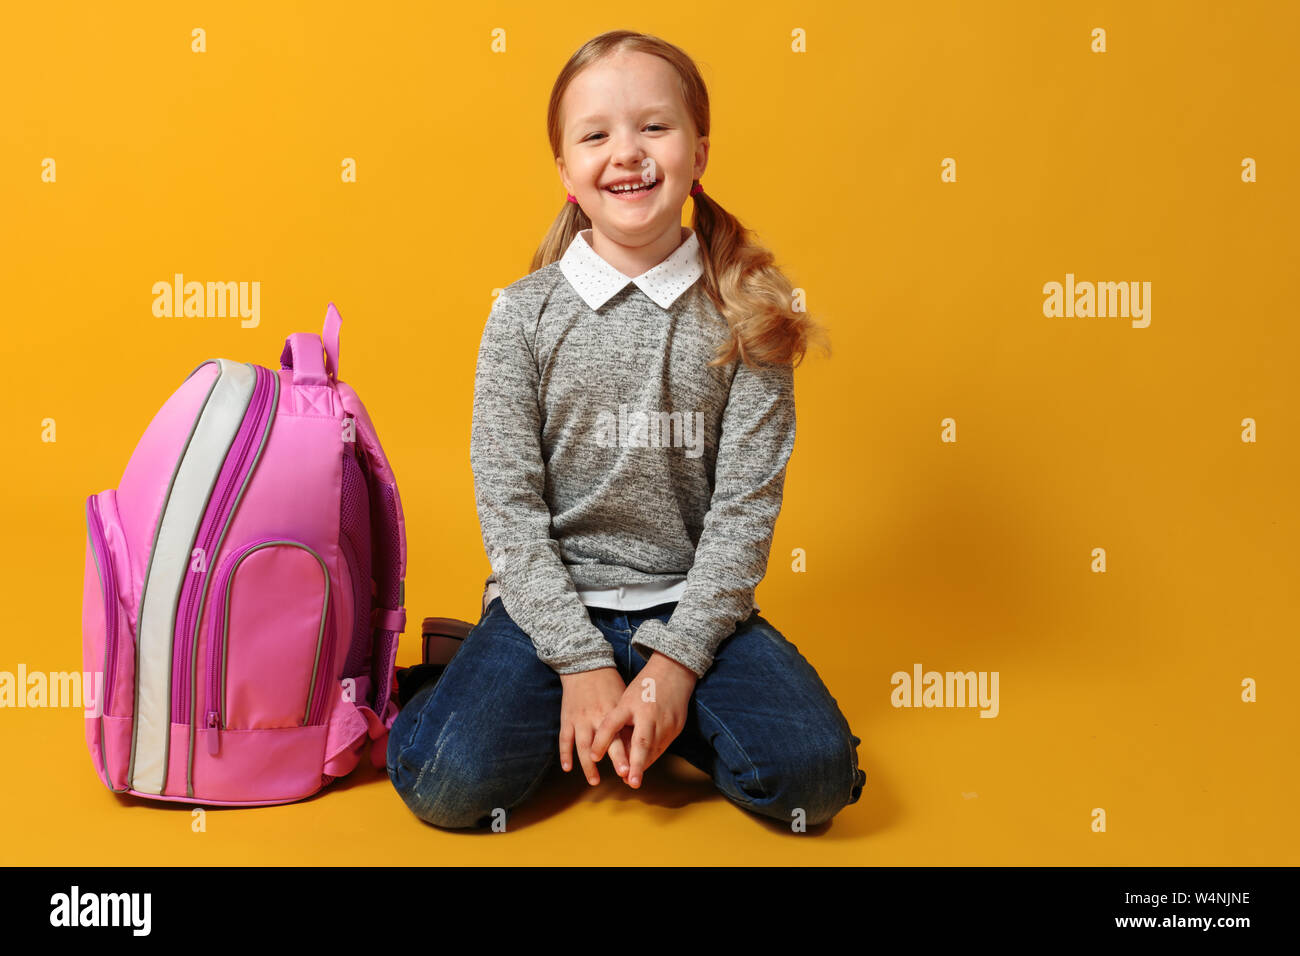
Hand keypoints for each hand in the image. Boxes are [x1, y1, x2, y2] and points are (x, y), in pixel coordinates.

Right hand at [558, 667, 632, 785]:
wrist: (584, 667)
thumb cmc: (609, 684)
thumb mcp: (623, 699)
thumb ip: (629, 721)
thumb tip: (641, 745)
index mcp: (614, 711)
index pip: (623, 735)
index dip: (629, 750)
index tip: (636, 766)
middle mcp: (597, 716)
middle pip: (607, 742)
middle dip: (615, 758)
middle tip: (623, 774)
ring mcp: (580, 718)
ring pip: (583, 746)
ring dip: (589, 765)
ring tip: (594, 781)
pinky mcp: (567, 718)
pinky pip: (564, 739)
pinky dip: (564, 755)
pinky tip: (567, 768)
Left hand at [590, 652, 697, 787]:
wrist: (674, 672)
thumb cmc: (644, 686)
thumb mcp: (626, 698)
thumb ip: (618, 721)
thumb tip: (609, 747)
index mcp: (631, 703)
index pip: (613, 723)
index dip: (602, 740)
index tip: (593, 756)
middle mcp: (649, 713)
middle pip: (642, 742)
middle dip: (636, 764)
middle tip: (630, 782)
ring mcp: (666, 720)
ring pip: (654, 748)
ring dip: (644, 764)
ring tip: (632, 780)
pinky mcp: (677, 726)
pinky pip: (663, 746)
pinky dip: (653, 756)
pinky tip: (645, 765)